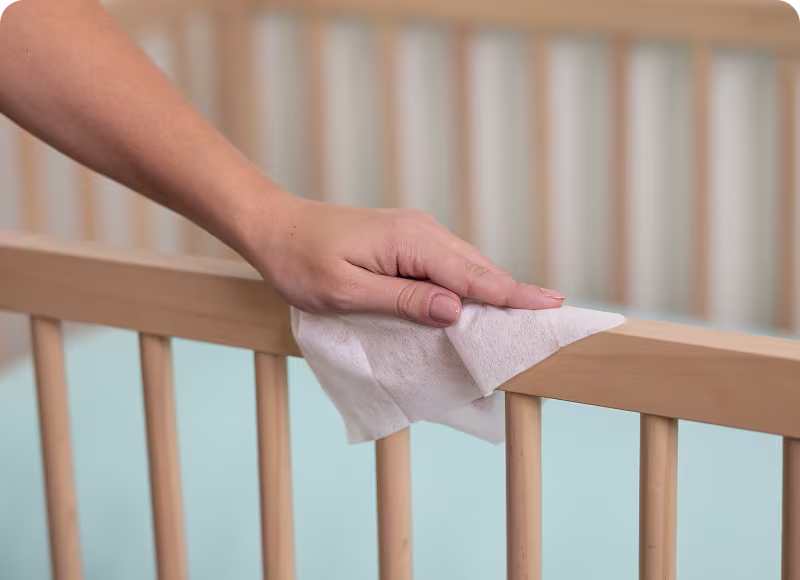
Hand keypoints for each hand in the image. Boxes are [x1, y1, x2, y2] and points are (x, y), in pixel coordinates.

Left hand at [243, 193, 564, 327]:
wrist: (276, 228)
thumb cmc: (302, 262)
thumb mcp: (346, 291)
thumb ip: (403, 301)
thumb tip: (456, 311)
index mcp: (411, 242)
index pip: (473, 276)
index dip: (514, 296)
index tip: (554, 308)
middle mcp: (422, 232)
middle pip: (479, 269)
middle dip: (515, 294)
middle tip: (553, 318)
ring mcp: (417, 235)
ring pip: (468, 266)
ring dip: (495, 290)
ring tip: (528, 313)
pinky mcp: (408, 242)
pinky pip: (450, 265)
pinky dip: (471, 284)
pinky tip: (480, 300)